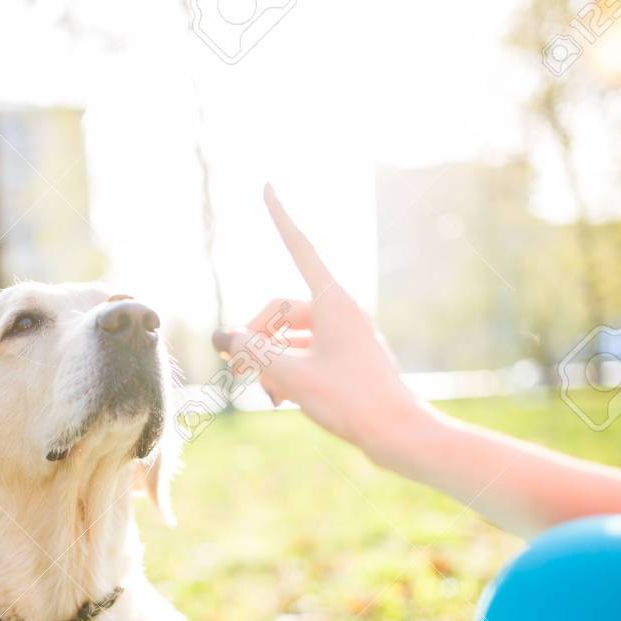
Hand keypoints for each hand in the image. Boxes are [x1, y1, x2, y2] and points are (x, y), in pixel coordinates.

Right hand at [215, 185, 427, 464]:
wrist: (399, 433)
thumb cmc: (351, 402)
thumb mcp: (291, 376)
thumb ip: (252, 354)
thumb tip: (221, 337)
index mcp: (333, 302)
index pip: (298, 247)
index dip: (280, 218)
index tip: (267, 186)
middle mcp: (340, 311)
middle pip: (281, 309)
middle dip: (256, 338)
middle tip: (238, 371)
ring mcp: (345, 335)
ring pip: (291, 336)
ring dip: (270, 361)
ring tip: (267, 394)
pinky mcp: (347, 357)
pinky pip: (306, 352)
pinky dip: (288, 370)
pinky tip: (280, 398)